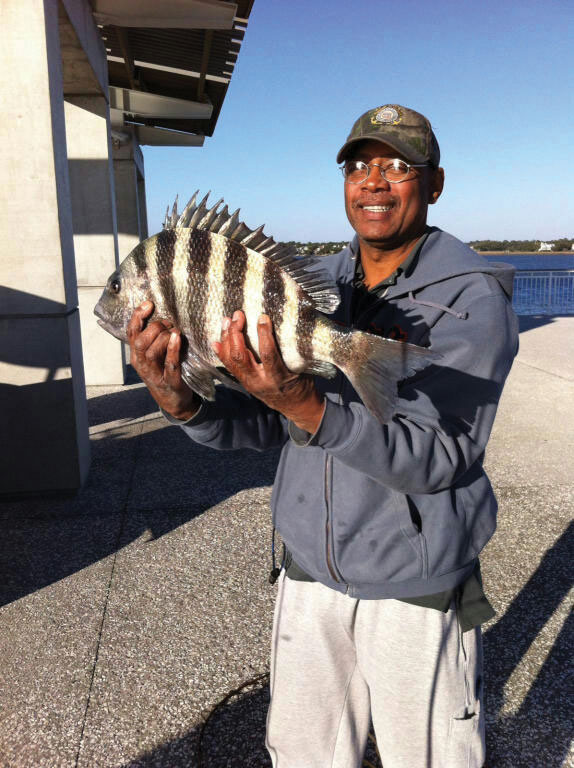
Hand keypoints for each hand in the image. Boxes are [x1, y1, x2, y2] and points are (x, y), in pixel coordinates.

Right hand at [127, 302, 199, 420]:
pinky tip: (177, 338)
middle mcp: (141, 364)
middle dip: (154, 327)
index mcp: (136, 355)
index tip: (148, 304)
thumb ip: (153, 339)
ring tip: (175, 331)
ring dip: (163, 337)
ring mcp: (153, 374)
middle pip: (140, 341)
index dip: (138, 316)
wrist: (174, 402)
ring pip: (151, 351)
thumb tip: (161, 316)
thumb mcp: (154, 356)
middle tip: (168, 323)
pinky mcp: (169, 382)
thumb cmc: (164, 373)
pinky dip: (172, 350)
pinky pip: (169, 364)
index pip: (131, 332)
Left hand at [213, 311, 325, 432]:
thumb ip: (291, 351)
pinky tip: (216, 340)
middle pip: (241, 356)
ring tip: (226, 321)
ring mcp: (249, 383)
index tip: (262, 317)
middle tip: (238, 315)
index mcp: (278, 377)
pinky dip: (222, 352)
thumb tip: (287, 325)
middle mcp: (260, 381)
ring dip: (227, 338)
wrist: (295, 406)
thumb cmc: (302, 383)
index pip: (268, 354)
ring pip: (231, 360)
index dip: (264, 335)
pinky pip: (229, 367)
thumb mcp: (301, 368)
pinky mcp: (244, 382)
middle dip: (236, 333)